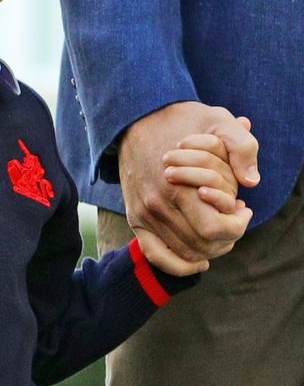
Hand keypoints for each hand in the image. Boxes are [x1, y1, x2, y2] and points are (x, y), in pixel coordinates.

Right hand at [118, 102, 257, 274]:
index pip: (215, 230)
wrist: (137, 119)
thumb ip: (242, 147)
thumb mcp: (219, 121)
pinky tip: (199, 262)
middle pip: (203, 246)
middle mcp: (157, 206)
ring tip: (219, 228)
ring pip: (185, 253)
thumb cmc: (183, 121)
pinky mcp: (135, 218)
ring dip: (210, 249)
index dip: (238, 225)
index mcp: (178, 187)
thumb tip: (251, 182)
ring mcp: (144, 214)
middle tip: (234, 218)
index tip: (244, 208)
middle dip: (228, 237)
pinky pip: (156, 255)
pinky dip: (179, 266)